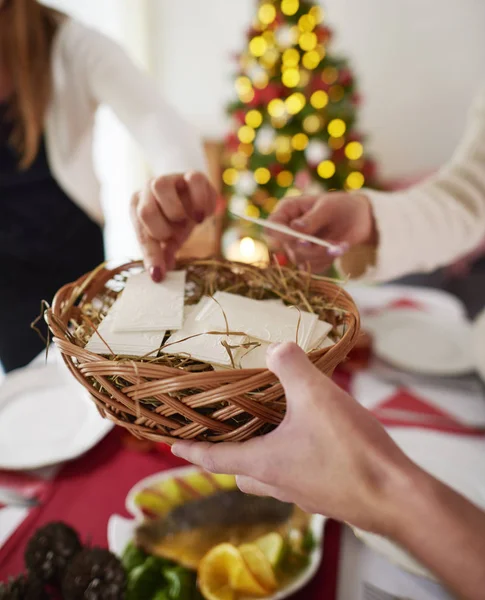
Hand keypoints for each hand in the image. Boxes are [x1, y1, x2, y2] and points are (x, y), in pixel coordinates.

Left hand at [131, 172, 217, 281]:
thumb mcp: (168, 240)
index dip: (152, 256)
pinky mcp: (192, 175)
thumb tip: (158, 276)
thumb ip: (162, 255)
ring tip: (190, 221)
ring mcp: (170, 179)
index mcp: (138, 207)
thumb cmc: (176, 221)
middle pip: (146, 211)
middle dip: (164, 230)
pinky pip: (194, 181)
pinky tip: (203, 215)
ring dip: (177, 212)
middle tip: (176, 234)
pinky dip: (201, 202)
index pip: (141, 234)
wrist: (194, 198)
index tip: (159, 275)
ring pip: (161, 186)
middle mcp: (149, 189)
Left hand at [172, 343, 414, 534]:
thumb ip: (292, 366)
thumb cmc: (351, 451)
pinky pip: (300, 475)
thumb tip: (276, 348)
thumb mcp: (316, 396)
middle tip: (225, 431)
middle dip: (227, 454)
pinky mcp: (330, 494)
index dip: (189, 450)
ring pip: (271, 476)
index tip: (170, 445)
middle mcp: (280, 484)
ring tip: (270, 427)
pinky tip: (314, 437)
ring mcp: (306, 493)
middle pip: (241, 472)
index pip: (213, 459)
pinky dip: (294, 456)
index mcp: (266, 464)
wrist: (398, 497)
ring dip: (262, 456)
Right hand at [269, 192, 376, 272]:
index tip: (302, 239)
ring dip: (322, 255)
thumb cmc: (341, 205)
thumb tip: (294, 228)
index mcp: (287, 211)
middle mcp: (288, 230)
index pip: (272, 226)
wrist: (359, 218)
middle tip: (331, 242)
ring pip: (300, 260)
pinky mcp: (308, 258)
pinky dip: (327, 261)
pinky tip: (337, 250)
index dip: (281, 235)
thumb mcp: (328, 207)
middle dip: (312, 248)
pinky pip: (311, 268)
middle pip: (288, 247)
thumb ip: (311, 219)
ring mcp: (297, 246)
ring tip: (339, 244)